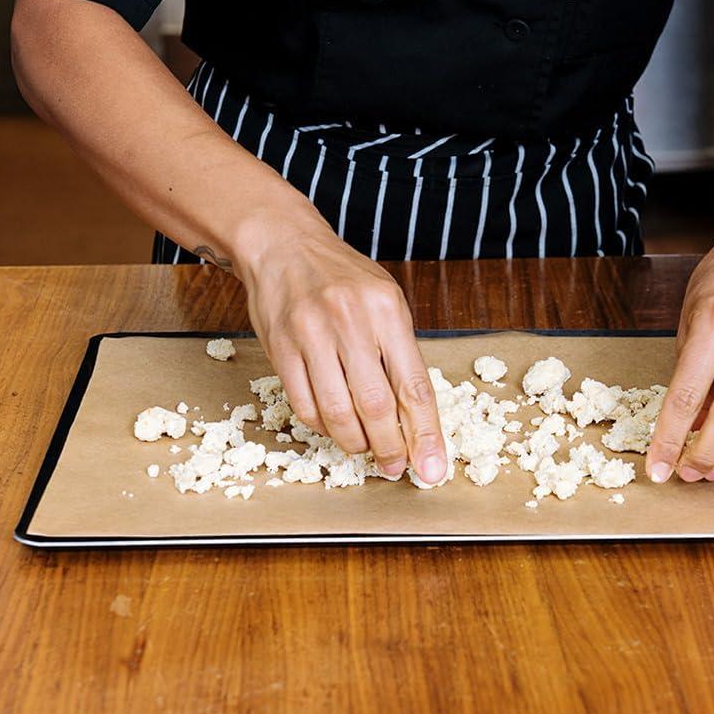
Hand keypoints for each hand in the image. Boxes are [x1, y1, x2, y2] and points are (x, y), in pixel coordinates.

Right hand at [226, 192, 447, 482]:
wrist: (283, 245)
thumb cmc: (341, 277)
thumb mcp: (384, 299)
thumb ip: (399, 351)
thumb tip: (417, 416)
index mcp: (387, 309)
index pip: (414, 386)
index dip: (426, 434)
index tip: (433, 468)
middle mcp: (350, 321)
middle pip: (376, 406)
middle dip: (390, 448)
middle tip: (395, 468)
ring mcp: (312, 335)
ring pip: (337, 412)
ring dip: (354, 443)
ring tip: (364, 450)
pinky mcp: (280, 348)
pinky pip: (304, 405)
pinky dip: (322, 427)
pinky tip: (333, 427)